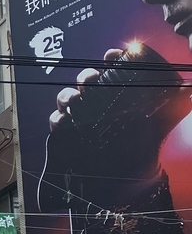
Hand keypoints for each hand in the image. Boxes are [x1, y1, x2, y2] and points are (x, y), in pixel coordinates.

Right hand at [42, 49, 188, 211]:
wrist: (129, 178)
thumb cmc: (141, 146)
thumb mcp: (161, 123)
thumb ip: (176, 105)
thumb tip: (191, 87)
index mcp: (115, 94)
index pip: (109, 69)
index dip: (109, 59)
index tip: (113, 55)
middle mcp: (94, 102)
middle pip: (85, 81)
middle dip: (86, 75)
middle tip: (93, 78)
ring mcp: (77, 118)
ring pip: (66, 98)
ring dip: (68, 94)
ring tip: (75, 99)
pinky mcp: (64, 136)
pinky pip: (56, 123)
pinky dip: (57, 118)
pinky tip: (64, 119)